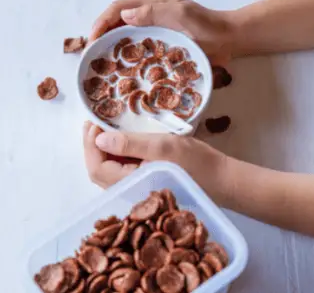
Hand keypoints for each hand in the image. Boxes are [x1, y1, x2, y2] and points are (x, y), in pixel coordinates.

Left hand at [83, 121, 229, 204]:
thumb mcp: (162, 146)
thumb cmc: (196, 163)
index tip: (93, 122)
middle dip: (92, 146)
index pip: (97, 168)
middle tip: (93, 122)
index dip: (90, 145)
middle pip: (98, 171)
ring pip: (108, 171)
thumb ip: (129, 144)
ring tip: (102, 127)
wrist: (223, 180)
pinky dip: (115, 154)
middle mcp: (129, 191)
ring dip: (102, 149)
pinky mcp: (144, 183)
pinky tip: (118, 140)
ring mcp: (136, 189)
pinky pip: (120, 170)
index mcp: (131, 184)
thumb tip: (98, 139)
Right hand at [89, 0, 235, 65]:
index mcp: (153, 5)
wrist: (230, 39)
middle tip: (91, 55)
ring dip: (111, 45)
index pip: (118, 9)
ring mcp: (155, 30)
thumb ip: (155, 13)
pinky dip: (126, 55)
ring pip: (125, 34)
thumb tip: (124, 16)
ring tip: (101, 63)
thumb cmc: (209, 27)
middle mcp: (150, 15)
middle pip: (117, 21)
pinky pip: (138, 47)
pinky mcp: (161, 44)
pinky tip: (123, 69)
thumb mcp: (182, 15)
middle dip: (101, 34)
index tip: (92, 40)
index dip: (101, 22)